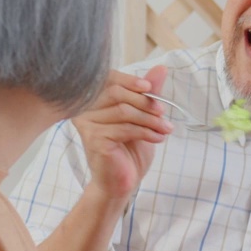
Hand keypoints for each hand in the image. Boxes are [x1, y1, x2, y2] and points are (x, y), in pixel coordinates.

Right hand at [73, 65, 170, 210]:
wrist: (121, 182)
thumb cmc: (129, 150)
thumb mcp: (143, 117)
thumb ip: (148, 93)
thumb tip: (161, 68)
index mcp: (93, 100)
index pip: (110, 79)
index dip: (130, 80)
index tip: (150, 88)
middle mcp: (85, 109)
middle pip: (117, 93)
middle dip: (145, 102)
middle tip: (163, 112)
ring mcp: (87, 124)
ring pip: (124, 110)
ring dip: (150, 119)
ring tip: (165, 128)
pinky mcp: (94, 139)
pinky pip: (125, 128)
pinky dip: (146, 132)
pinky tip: (157, 138)